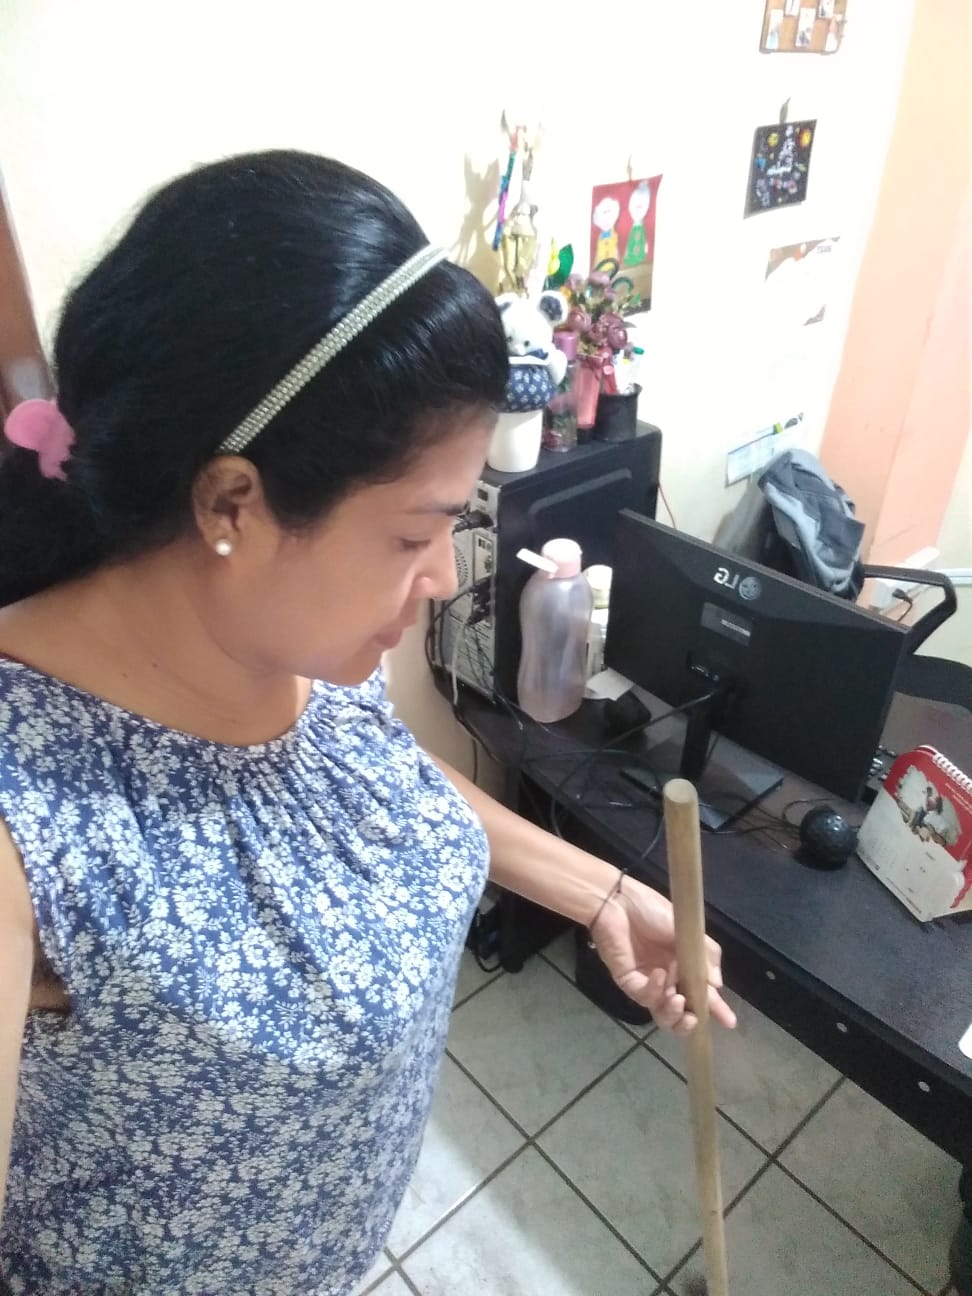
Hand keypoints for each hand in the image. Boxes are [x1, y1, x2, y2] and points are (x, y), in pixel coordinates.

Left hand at [590, 876, 736, 1034]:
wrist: (619, 900)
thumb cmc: (653, 910)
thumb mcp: (688, 930)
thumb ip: (707, 955)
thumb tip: (717, 984)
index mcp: (683, 965)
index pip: (701, 992)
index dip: (715, 1008)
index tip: (729, 1021)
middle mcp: (667, 978)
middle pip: (679, 1013)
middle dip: (688, 1021)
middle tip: (693, 1017)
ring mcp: (647, 982)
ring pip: (661, 1013)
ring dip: (673, 1011)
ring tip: (678, 998)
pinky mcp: (628, 981)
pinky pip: (644, 996)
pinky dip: (654, 989)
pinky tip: (659, 974)